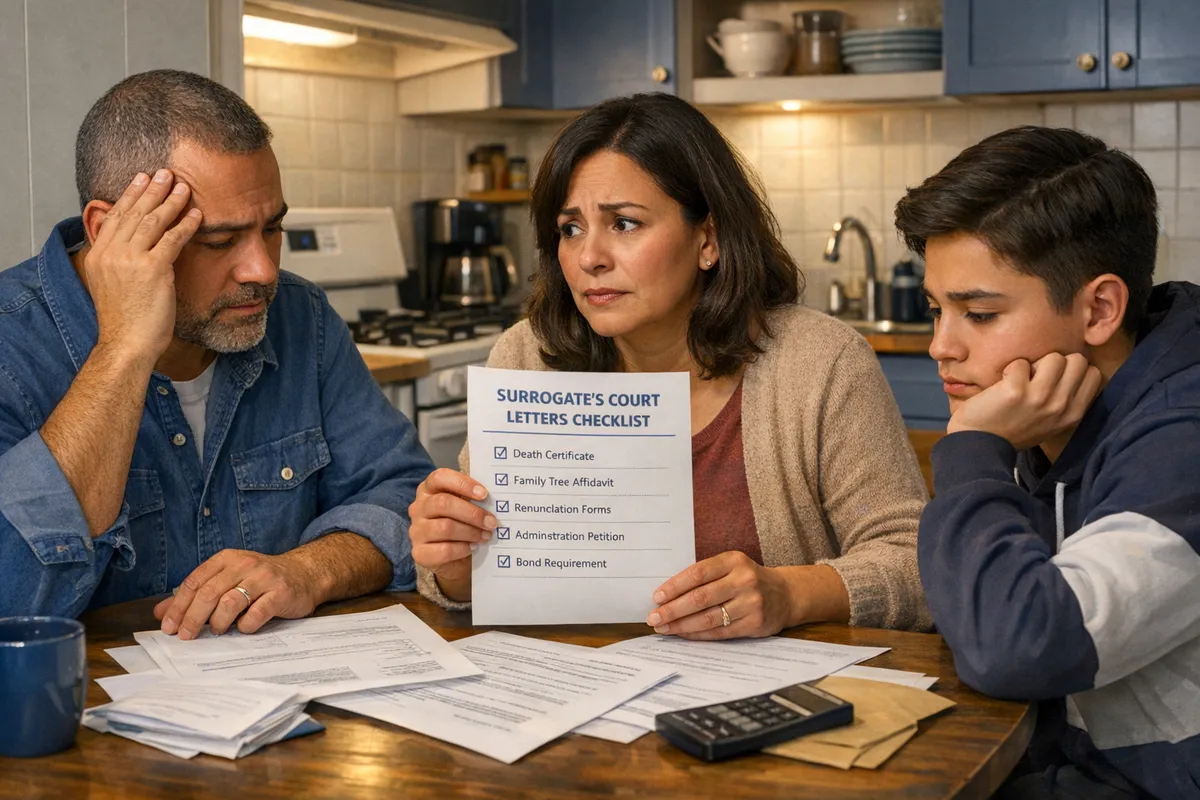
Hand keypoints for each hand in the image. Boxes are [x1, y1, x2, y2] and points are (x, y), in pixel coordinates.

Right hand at [83, 169, 200, 364]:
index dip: (130, 195)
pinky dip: (186, 224)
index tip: (141, 178)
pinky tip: (197, 215)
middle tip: (165, 172)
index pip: (115, 216)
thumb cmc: (125, 321)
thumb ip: (118, 262)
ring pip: (153, 221)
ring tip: (184, 187)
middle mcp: (110, 253)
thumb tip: (132, 246)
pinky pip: (173, 239)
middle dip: (152, 189)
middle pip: (134, 212)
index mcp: (98, 255)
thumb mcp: (112, 285)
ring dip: (171, 201)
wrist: (126, 344)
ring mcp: (130, 260)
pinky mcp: (152, 270)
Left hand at [152, 549, 321, 638]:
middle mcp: (245, 565)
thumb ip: (197, 594)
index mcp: (227, 559)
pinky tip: (243, 628)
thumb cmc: (261, 580)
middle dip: (192, 618)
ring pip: (230, 603)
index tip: (168, 627)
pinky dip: (245, 626)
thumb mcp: (228, 579)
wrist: (305, 574)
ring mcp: (264, 578)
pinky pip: (256, 615)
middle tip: (185, 636)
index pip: (195, 581)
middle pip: (209, 593)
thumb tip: (162, 612)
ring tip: (217, 630)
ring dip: (218, 622)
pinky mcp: (281, 594)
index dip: (178, 606)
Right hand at [408, 468, 495, 597]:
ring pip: (444, 527)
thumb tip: (496, 500)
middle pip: (443, 503)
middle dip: (472, 513)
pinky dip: (462, 549)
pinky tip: (472, 547)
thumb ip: (474, 499)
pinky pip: (443, 550)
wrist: (453, 560)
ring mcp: (416, 531)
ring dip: (471, 532)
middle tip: (491, 522)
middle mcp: (418, 508)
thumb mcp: (465, 507)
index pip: (439, 477)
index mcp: (428, 490)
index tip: (484, 494)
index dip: (462, 483)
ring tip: (486, 536)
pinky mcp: (419, 553)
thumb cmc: (461, 525)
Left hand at [645, 551, 796, 639]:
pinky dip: (698, 634)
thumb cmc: (747, 579)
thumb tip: (668, 594)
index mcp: (733, 561)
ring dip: (682, 625)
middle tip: (654, 617)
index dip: (675, 586)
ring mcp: (751, 603)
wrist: (785, 594)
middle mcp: (744, 581)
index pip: (698, 573)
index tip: (657, 597)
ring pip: (708, 618)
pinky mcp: (754, 624)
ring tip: (664, 628)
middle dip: (673, 609)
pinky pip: (720, 632)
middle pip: (701, 597)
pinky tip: (684, 634)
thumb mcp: (731, 567)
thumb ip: (705, 576)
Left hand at [947, 353, 1102, 449]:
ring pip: (1054, 357)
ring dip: (1034, 363)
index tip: (1055, 378)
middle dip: (1057, 362)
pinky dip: (1010, 369)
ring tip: (1021, 379)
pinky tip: (1003, 384)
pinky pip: (1020, 363)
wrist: (980, 445)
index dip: (1072, 369)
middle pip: (1078, 360)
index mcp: (1073, 414)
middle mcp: (1061, 406)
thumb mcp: (1051, 423)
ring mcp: (1040, 398)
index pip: (1093, 374)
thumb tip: (1072, 370)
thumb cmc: (1014, 431)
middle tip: (1037, 376)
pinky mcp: (1016, 391)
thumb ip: (1065, 401)